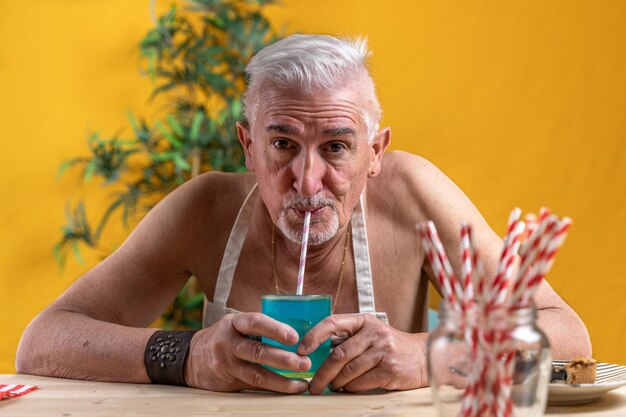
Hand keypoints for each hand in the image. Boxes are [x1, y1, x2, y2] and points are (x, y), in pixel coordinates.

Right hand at [185, 312, 310, 392]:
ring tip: (303, 382)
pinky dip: (275, 388)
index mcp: (234, 323)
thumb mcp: (236, 325)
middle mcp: (229, 343)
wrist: (191, 358)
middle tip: (305, 362)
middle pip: (257, 351)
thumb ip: (258, 327)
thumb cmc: (224, 337)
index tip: (294, 337)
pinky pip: (255, 386)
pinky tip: (292, 388)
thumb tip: (296, 331)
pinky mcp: (230, 382)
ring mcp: (228, 364)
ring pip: (257, 374)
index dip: (275, 329)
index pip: (255, 322)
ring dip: (282, 379)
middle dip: (283, 358)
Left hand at [298, 314, 428, 393]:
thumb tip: (315, 354)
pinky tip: (349, 388)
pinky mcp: (390, 368)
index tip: (301, 350)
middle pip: (338, 354)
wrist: (423, 356)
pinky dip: (351, 388)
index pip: (332, 323)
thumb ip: (347, 339)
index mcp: (363, 320)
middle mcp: (373, 332)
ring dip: (336, 382)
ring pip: (348, 370)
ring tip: (332, 387)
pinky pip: (361, 382)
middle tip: (313, 386)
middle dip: (322, 372)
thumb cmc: (389, 347)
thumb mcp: (370, 334)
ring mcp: (383, 350)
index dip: (314, 336)